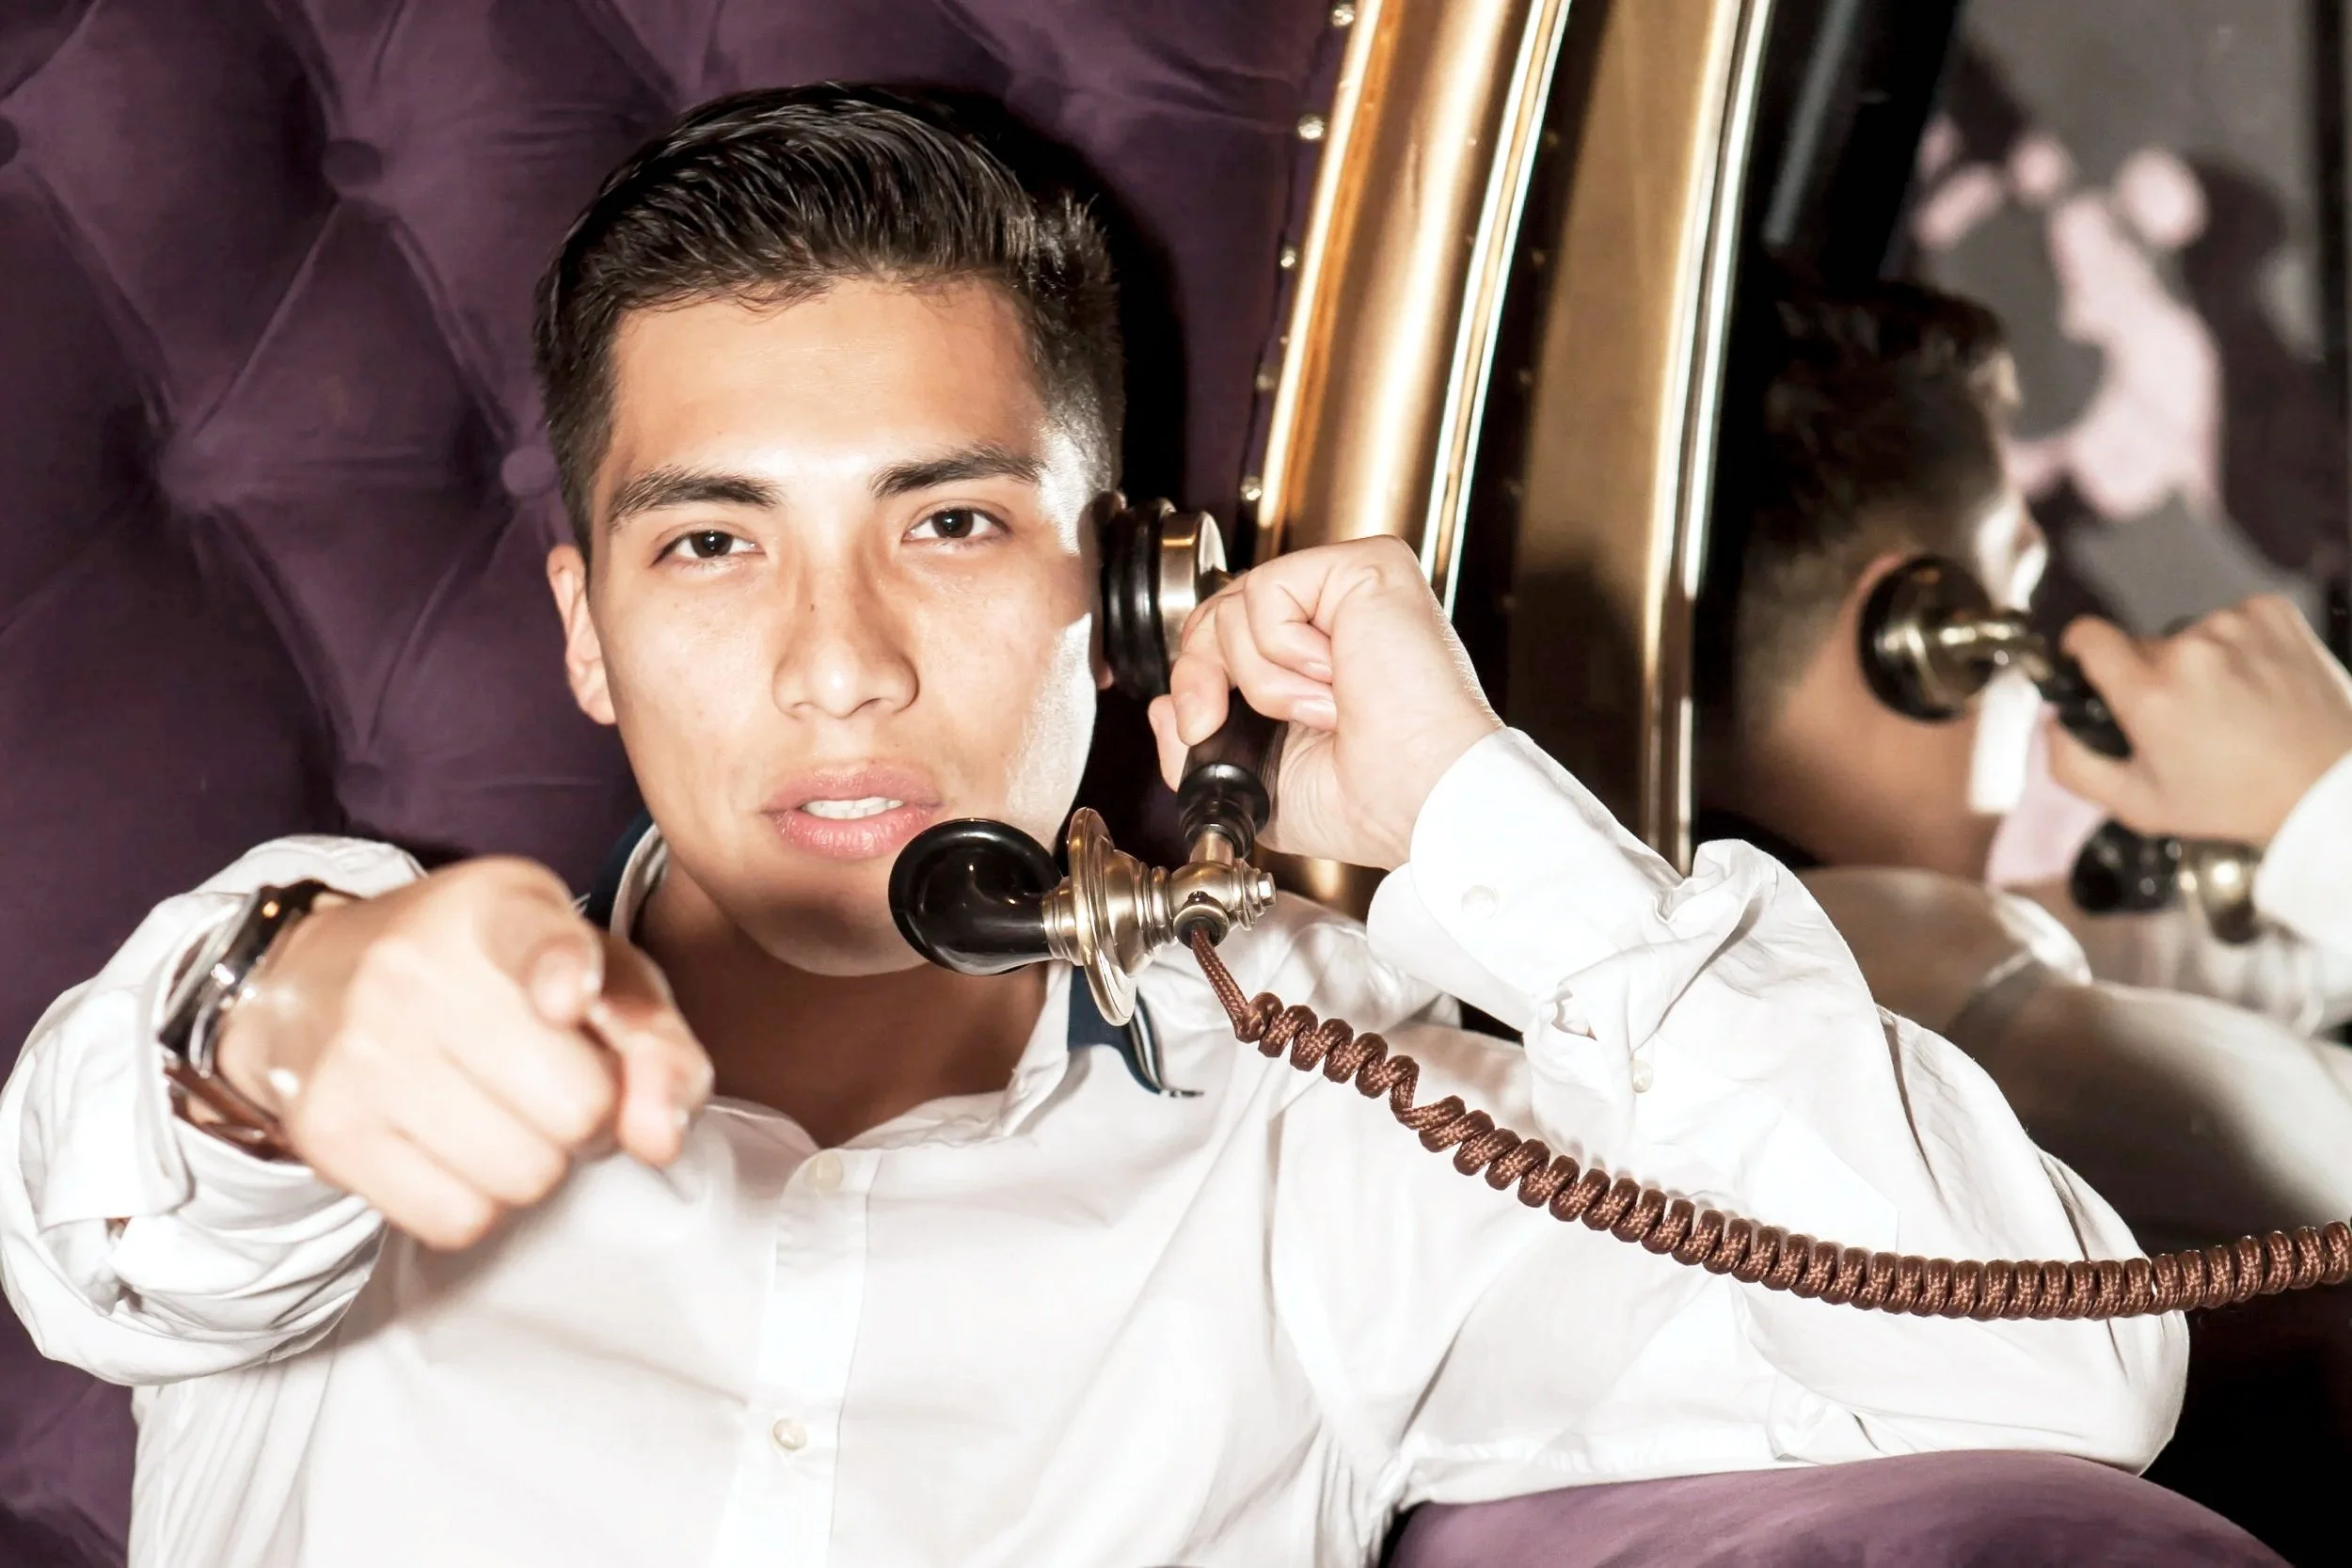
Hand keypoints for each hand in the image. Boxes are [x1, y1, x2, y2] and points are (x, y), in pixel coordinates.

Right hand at [213, 858, 713, 1249]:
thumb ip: (658, 1044)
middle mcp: (418, 966)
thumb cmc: (498, 981)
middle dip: (592, 1115)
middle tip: (554, 1083)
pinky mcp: (328, 1129)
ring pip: (525, 1175)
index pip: (537, 940)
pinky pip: (459, 1219)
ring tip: (503, 1109)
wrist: (320, 982)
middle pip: (579, 1107)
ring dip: (538, 1161)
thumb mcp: (596, 976)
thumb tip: (659, 1140)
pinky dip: (476, 1201)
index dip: (562, 970)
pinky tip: (453, 1146)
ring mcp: (363, 1048)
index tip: (565, 997)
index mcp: (499, 904)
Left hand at [1147, 536, 1501, 868]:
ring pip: (1238, 603)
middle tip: (1219, 720)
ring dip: (1263, 678)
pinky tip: (1334, 679)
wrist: (1417, 794)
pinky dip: (1284, 650)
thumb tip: (1162, 707)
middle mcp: (1332, 619)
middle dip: (1204, 673)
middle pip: (1219, 610)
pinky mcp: (1366, 567)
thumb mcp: (1255, 782)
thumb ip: (1196, 748)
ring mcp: (1349, 589)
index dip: (1197, 678)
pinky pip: (1269, 590)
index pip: (1226, 635)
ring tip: (1320, 709)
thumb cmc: (1370, 797)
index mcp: (1313, 662)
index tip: (1197, 726)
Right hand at [2050, 594, 2351, 844]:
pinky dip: (2238, 646)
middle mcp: (2190, 650)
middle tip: (2182, 719)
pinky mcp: (2273, 614)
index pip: (2086, 635)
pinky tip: (2257, 684)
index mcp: (2149, 693)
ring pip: (2188, 635)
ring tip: (2230, 706)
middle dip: (2149, 675)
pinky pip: (2232, 621)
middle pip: (2140, 645)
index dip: (2081, 652)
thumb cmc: (2235, 802)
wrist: (2328, 789)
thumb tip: (2051, 721)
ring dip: (2198, 662)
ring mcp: (2235, 626)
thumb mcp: (2137, 805)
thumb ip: (2072, 763)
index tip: (2092, 668)